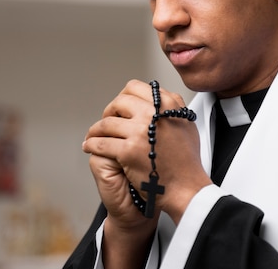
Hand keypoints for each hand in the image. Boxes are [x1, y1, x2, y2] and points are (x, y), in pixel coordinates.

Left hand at [83, 79, 210, 224]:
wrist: (186, 188)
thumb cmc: (187, 161)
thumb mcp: (186, 124)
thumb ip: (173, 107)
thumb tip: (161, 96)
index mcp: (166, 105)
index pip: (135, 88)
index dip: (124, 97)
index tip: (120, 107)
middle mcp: (153, 115)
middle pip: (118, 102)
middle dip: (109, 112)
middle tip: (107, 121)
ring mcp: (139, 132)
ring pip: (106, 123)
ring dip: (96, 130)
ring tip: (93, 136)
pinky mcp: (128, 151)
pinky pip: (101, 143)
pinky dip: (92, 144)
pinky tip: (90, 147)